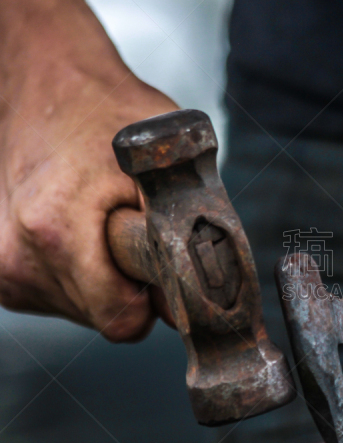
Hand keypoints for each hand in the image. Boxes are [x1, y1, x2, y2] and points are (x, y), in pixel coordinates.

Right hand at [0, 65, 177, 340]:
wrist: (46, 86)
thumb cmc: (108, 115)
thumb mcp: (166, 165)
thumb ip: (181, 238)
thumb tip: (187, 303)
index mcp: (56, 230)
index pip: (119, 319)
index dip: (152, 299)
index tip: (159, 268)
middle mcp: (17, 253)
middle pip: (101, 316)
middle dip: (127, 284)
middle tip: (130, 231)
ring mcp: (0, 262)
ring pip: (80, 309)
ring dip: (103, 278)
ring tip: (101, 223)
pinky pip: (57, 296)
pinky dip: (78, 274)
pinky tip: (79, 231)